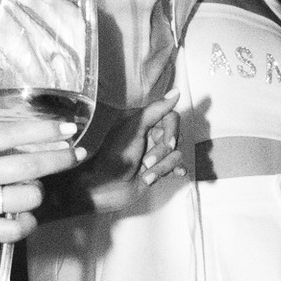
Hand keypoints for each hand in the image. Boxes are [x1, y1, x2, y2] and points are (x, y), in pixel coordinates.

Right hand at [0, 88, 82, 243]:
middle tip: (75, 154)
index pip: (11, 133)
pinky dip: (25, 223)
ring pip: (24, 198)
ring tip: (34, 184)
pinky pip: (11, 230)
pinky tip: (25, 214)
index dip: (45, 130)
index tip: (68, 129)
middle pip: (28, 166)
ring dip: (38, 191)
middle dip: (59, 159)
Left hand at [81, 92, 182, 213]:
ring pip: (176, 154)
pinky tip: (175, 174)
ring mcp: (154, 153)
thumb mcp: (134, 129)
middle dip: (162, 153)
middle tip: (146, 162)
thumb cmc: (113, 158)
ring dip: (162, 167)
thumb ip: (156, 110)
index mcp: (142, 121)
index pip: (171, 118)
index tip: (169, 143)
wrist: (104, 188)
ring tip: (146, 174)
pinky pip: (176, 166)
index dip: (172, 131)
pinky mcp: (157, 168)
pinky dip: (175, 170)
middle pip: (175, 138)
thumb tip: (175, 93)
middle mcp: (149, 135)